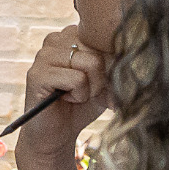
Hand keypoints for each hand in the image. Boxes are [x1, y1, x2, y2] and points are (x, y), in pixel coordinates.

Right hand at [14, 24, 107, 157]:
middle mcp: (55, 39)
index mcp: (70, 34)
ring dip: (91, 87)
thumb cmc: (83, 104)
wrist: (57, 134)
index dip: (111, 63)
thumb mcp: (105, 77)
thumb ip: (114, 59)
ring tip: (76, 94)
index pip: (105, 37)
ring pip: (91, 63)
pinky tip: (65, 99)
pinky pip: (77, 79)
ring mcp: (43, 55)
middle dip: (102, 76)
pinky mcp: (37, 74)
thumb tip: (131, 54)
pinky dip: (79, 95)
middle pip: (100, 49)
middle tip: (86, 90)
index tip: (99, 80)